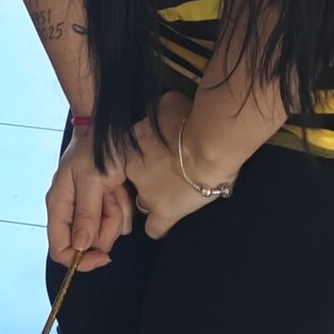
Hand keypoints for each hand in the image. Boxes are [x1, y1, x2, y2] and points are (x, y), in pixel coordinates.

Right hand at [46, 132, 131, 269]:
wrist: (106, 131)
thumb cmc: (94, 150)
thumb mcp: (92, 178)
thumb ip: (86, 212)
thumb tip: (80, 246)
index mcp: (58, 206)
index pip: (60, 249)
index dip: (80, 260)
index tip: (104, 256)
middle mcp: (71, 212)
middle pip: (90, 243)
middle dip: (106, 224)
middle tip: (110, 197)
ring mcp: (88, 210)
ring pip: (107, 232)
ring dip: (117, 211)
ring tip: (114, 187)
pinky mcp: (103, 208)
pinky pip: (119, 222)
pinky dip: (123, 206)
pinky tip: (119, 188)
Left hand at [122, 92, 233, 240]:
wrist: (206, 145)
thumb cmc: (188, 119)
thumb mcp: (167, 105)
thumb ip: (160, 114)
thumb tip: (165, 112)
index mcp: (129, 144)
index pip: (127, 156)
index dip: (140, 158)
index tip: (153, 156)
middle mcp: (131, 170)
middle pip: (134, 178)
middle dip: (147, 176)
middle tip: (167, 172)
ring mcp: (147, 193)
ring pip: (143, 201)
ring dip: (154, 197)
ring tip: (173, 194)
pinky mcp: (166, 212)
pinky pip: (155, 228)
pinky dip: (159, 227)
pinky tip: (165, 224)